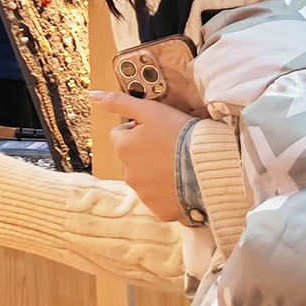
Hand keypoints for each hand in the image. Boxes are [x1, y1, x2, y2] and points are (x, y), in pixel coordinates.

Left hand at [93, 91, 193, 223]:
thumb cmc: (182, 135)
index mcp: (122, 148)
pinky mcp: (160, 210)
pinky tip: (183, 181)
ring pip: (146, 178)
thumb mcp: (150, 110)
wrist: (212, 167)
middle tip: (171, 146)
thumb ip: (119, 102)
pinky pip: (160, 198)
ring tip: (179, 163)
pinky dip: (169, 191)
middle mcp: (128, 174)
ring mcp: (144, 194)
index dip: (139, 129)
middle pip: (132, 158)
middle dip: (146, 152)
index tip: (158, 129)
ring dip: (157, 171)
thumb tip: (93, 95)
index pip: (121, 134)